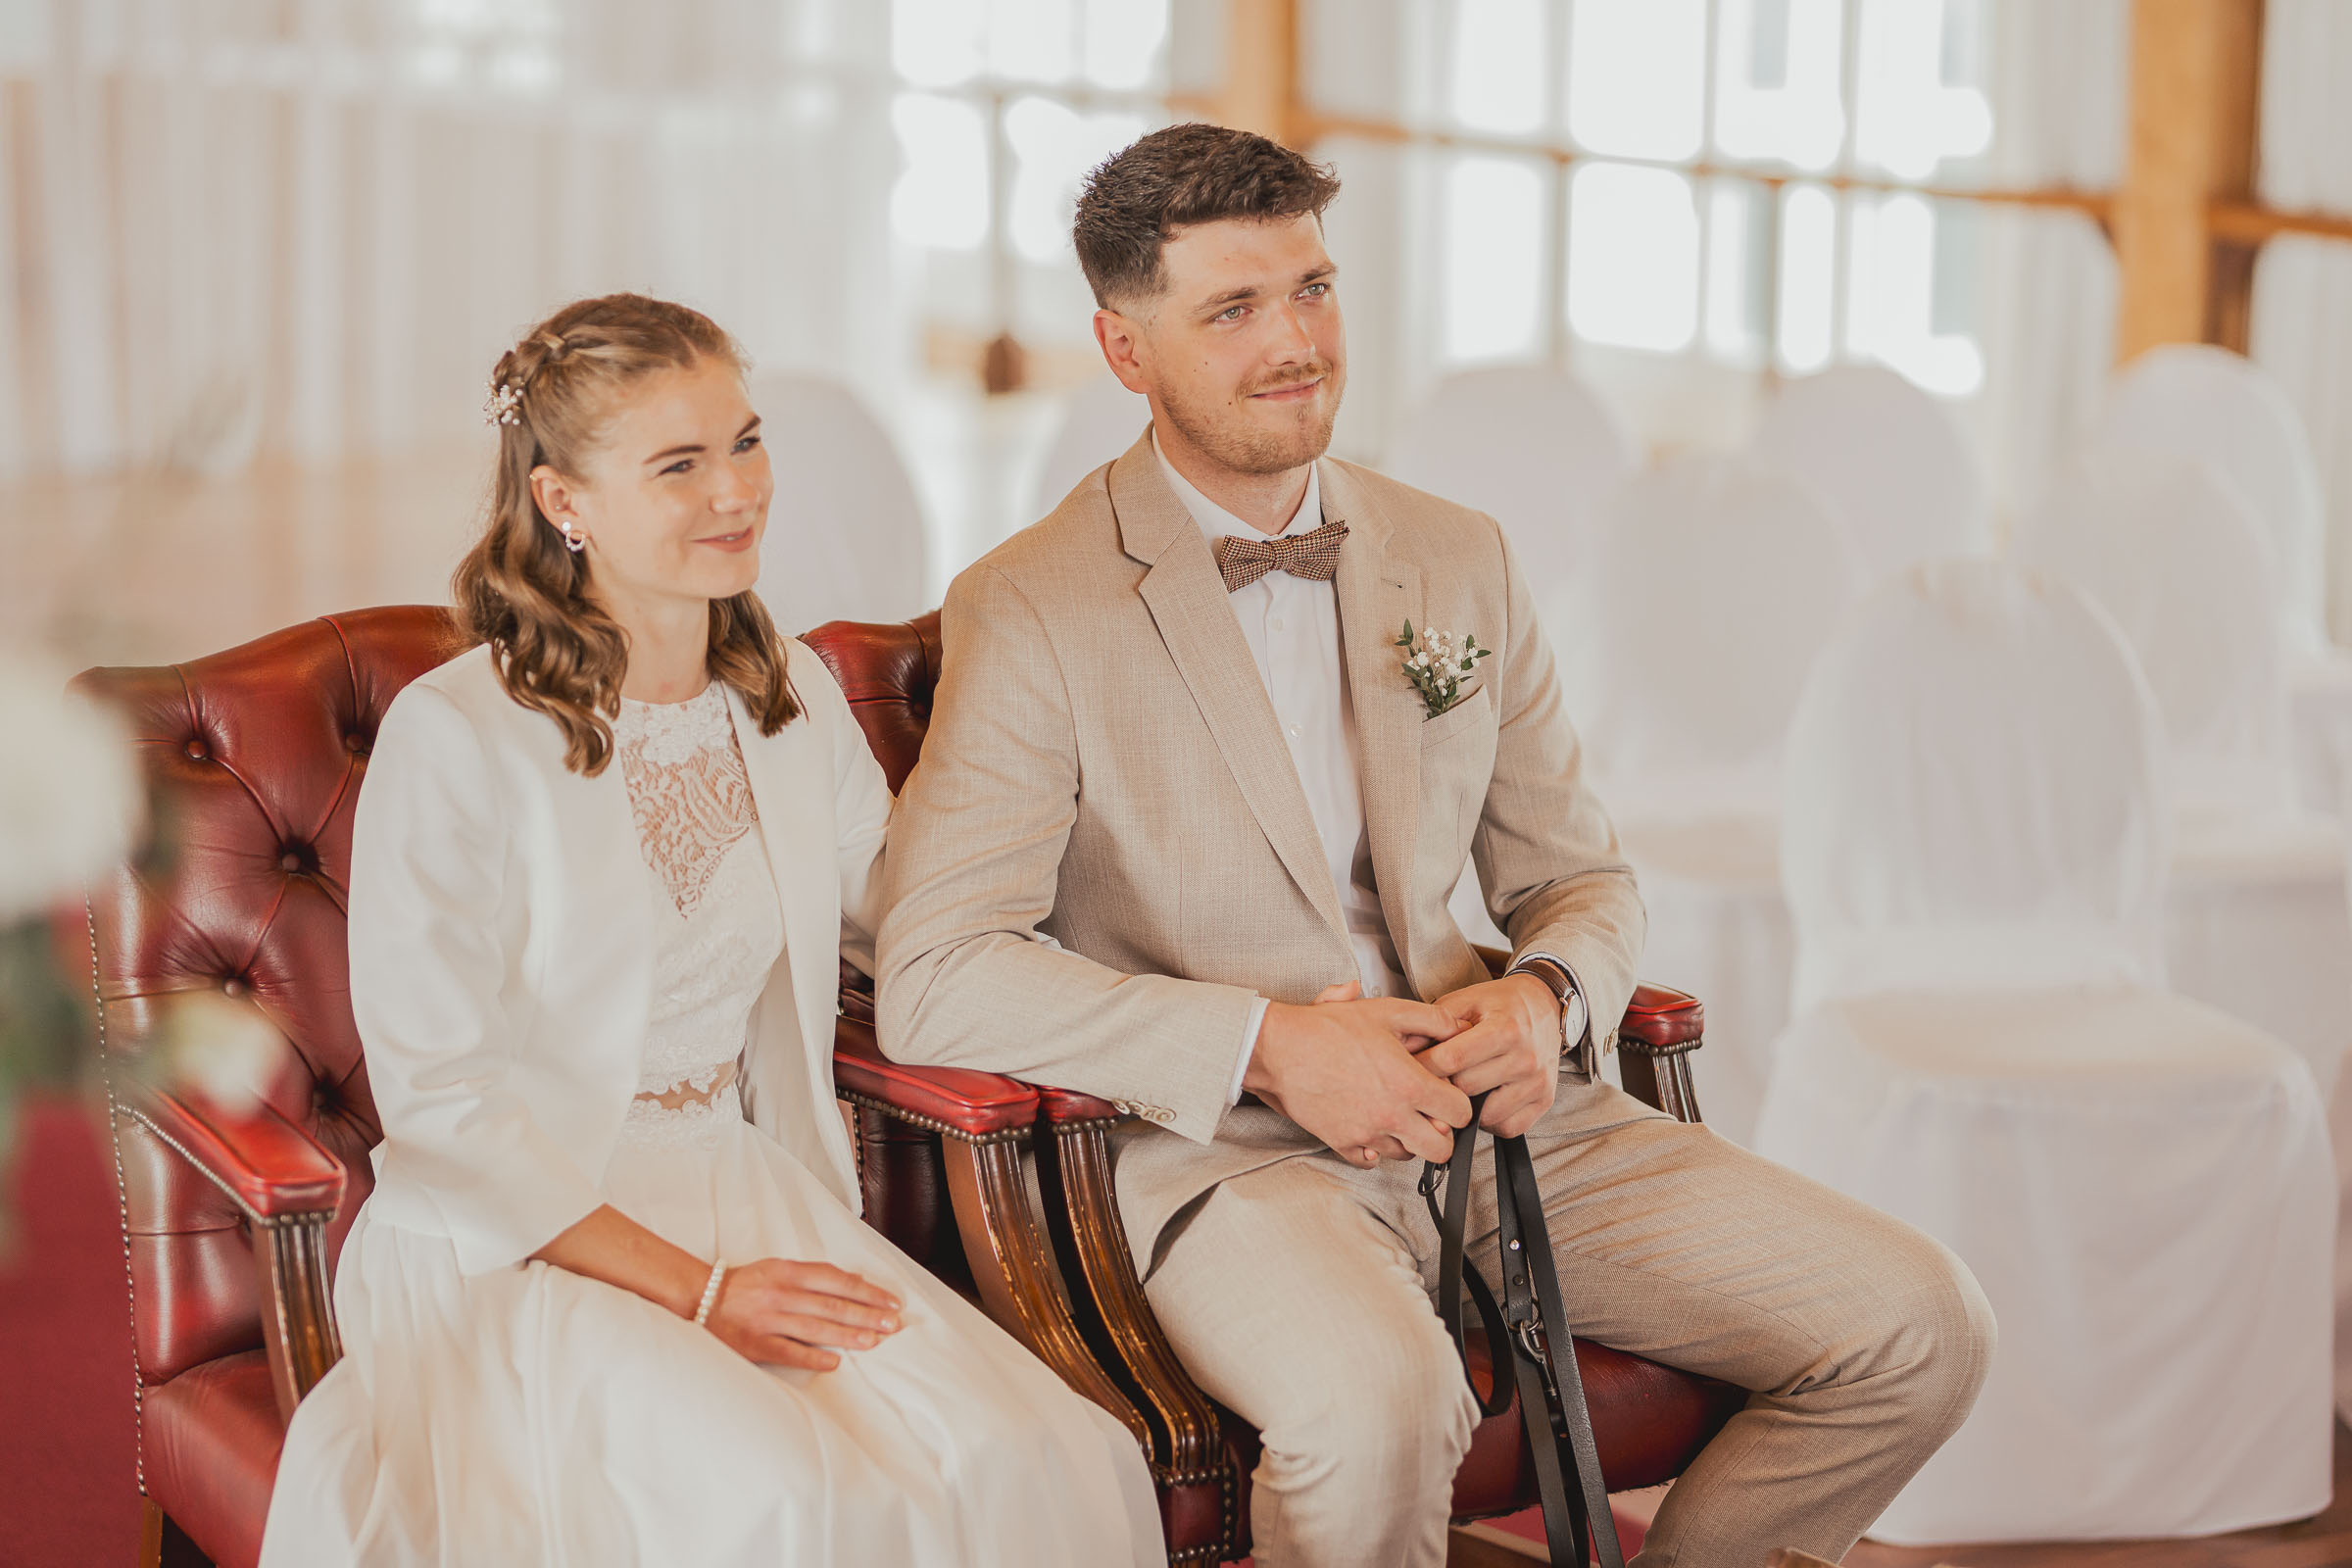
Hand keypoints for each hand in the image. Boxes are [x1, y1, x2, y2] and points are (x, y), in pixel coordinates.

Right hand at [706, 1258, 903, 1371]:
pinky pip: (789, 1351)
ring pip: (816, 1328)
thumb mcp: (779, 1268)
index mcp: (789, 1272)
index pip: (837, 1280)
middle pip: (832, 1304)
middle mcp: (781, 1293)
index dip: (867, 1291)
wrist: (700, 1298)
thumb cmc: (746, 1284)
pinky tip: (835, 1363)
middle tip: (893, 1324)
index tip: (891, 1301)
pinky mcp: (755, 1344)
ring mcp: (768, 1319)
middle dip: (867, 1314)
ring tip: (874, 1342)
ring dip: (848, 1335)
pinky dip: (813, 1357)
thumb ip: (814, 1276)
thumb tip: (855, 1281)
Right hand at [1245, 981, 1472, 1167]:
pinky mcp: (1342, 1142)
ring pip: (1406, 1156)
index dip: (1458, 1102)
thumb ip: (1431, 1019)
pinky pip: (1370, 1160)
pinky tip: (1371, 1127)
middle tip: (1431, 1115)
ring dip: (1407, 1139)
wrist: (1278, 1049)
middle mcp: (1392, 1116)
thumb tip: (1458, 1028)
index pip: (1460, 1113)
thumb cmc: (1327, 1029)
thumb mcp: (1387, 1011)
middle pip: (1440, 1148)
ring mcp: (1366, 1133)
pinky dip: (1375, 1148)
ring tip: (1397, 1115)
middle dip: (1441, 1132)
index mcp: (1410, 1085)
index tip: (1446, 1095)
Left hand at [1421, 974, 1561, 1137]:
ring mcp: (1537, 1082)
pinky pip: (1508, 1127)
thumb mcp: (1465, 1000)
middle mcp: (1526, 1058)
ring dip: (1466, 1107)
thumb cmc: (1499, 1004)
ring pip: (1486, 1114)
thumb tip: (1407, 1051)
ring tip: (1461, 1087)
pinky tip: (1483, 1100)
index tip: (1411, 1067)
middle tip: (1436, 1078)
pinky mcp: (1545, 1100)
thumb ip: (1435, 1024)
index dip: (1425, 1066)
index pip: (1453, 1059)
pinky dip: (1490, 1121)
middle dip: (1444, 1086)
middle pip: (1466, 1089)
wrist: (1542, 1005)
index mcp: (1505, 1029)